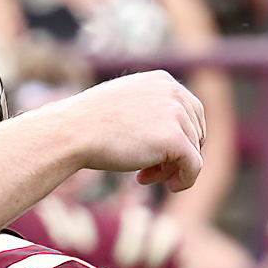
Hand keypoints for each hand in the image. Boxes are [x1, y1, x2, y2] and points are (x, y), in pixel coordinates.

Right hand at [51, 71, 205, 192]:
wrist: (72, 132)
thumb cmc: (87, 123)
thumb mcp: (122, 107)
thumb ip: (147, 112)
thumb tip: (163, 134)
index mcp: (162, 80)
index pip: (191, 112)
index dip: (179, 137)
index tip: (156, 154)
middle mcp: (173, 92)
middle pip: (194, 131)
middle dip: (176, 154)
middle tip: (149, 171)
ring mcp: (176, 114)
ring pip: (193, 150)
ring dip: (171, 168)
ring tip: (144, 177)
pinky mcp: (175, 139)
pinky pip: (194, 166)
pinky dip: (186, 180)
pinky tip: (170, 187)